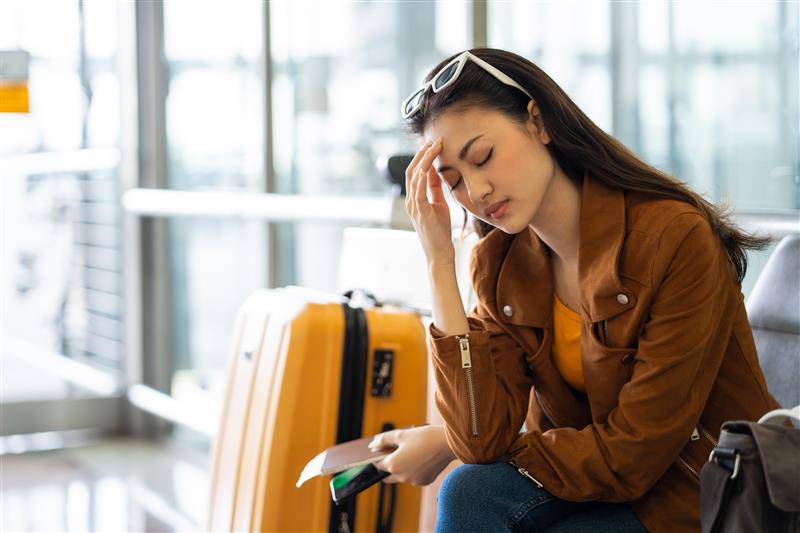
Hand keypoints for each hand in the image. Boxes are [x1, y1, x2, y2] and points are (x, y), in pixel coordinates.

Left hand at [369, 425, 455, 485]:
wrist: (447, 443)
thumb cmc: (424, 437)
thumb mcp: (401, 434)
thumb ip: (384, 440)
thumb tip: (372, 446)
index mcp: (393, 465)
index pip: (378, 465)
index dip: (379, 456)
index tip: (383, 450)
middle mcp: (402, 476)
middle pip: (388, 474)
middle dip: (390, 464)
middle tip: (397, 451)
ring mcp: (414, 481)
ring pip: (402, 475)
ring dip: (403, 466)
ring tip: (413, 451)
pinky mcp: (425, 481)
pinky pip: (414, 477)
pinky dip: (415, 470)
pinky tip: (422, 458)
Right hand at [405, 138, 454, 266]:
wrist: (439, 253)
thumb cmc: (439, 231)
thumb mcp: (438, 204)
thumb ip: (435, 188)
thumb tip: (435, 170)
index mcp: (415, 198)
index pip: (415, 171)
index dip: (423, 156)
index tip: (433, 143)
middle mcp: (411, 201)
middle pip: (412, 170)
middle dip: (422, 154)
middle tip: (434, 140)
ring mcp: (414, 207)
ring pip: (414, 177)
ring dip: (424, 161)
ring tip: (433, 147)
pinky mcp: (421, 213)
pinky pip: (418, 193)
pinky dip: (421, 180)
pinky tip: (426, 168)